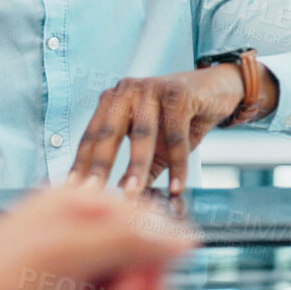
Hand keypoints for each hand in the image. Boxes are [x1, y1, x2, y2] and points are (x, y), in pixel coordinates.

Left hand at [0, 181, 197, 289]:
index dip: (151, 261)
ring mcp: (72, 260)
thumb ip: (128, 241)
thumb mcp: (68, 257)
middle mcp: (79, 226)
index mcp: (82, 202)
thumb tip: (182, 234)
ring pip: (122, 289)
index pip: (151, 223)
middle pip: (140, 260)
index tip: (134, 286)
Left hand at [71, 64, 278, 194]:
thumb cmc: (181, 118)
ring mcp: (152, 88)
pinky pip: (176, 134)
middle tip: (91, 194)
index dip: (81, 164)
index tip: (73, 191)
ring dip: (137, 167)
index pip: (92, 136)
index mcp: (114, 100)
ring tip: (133, 196)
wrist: (217, 90)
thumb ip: (139, 169)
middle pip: (109, 132)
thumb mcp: (157, 147)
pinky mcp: (178, 93)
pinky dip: (177, 163)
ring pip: (142, 134)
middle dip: (100, 166)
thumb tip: (121, 201)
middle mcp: (127, 90)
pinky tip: (177, 186)